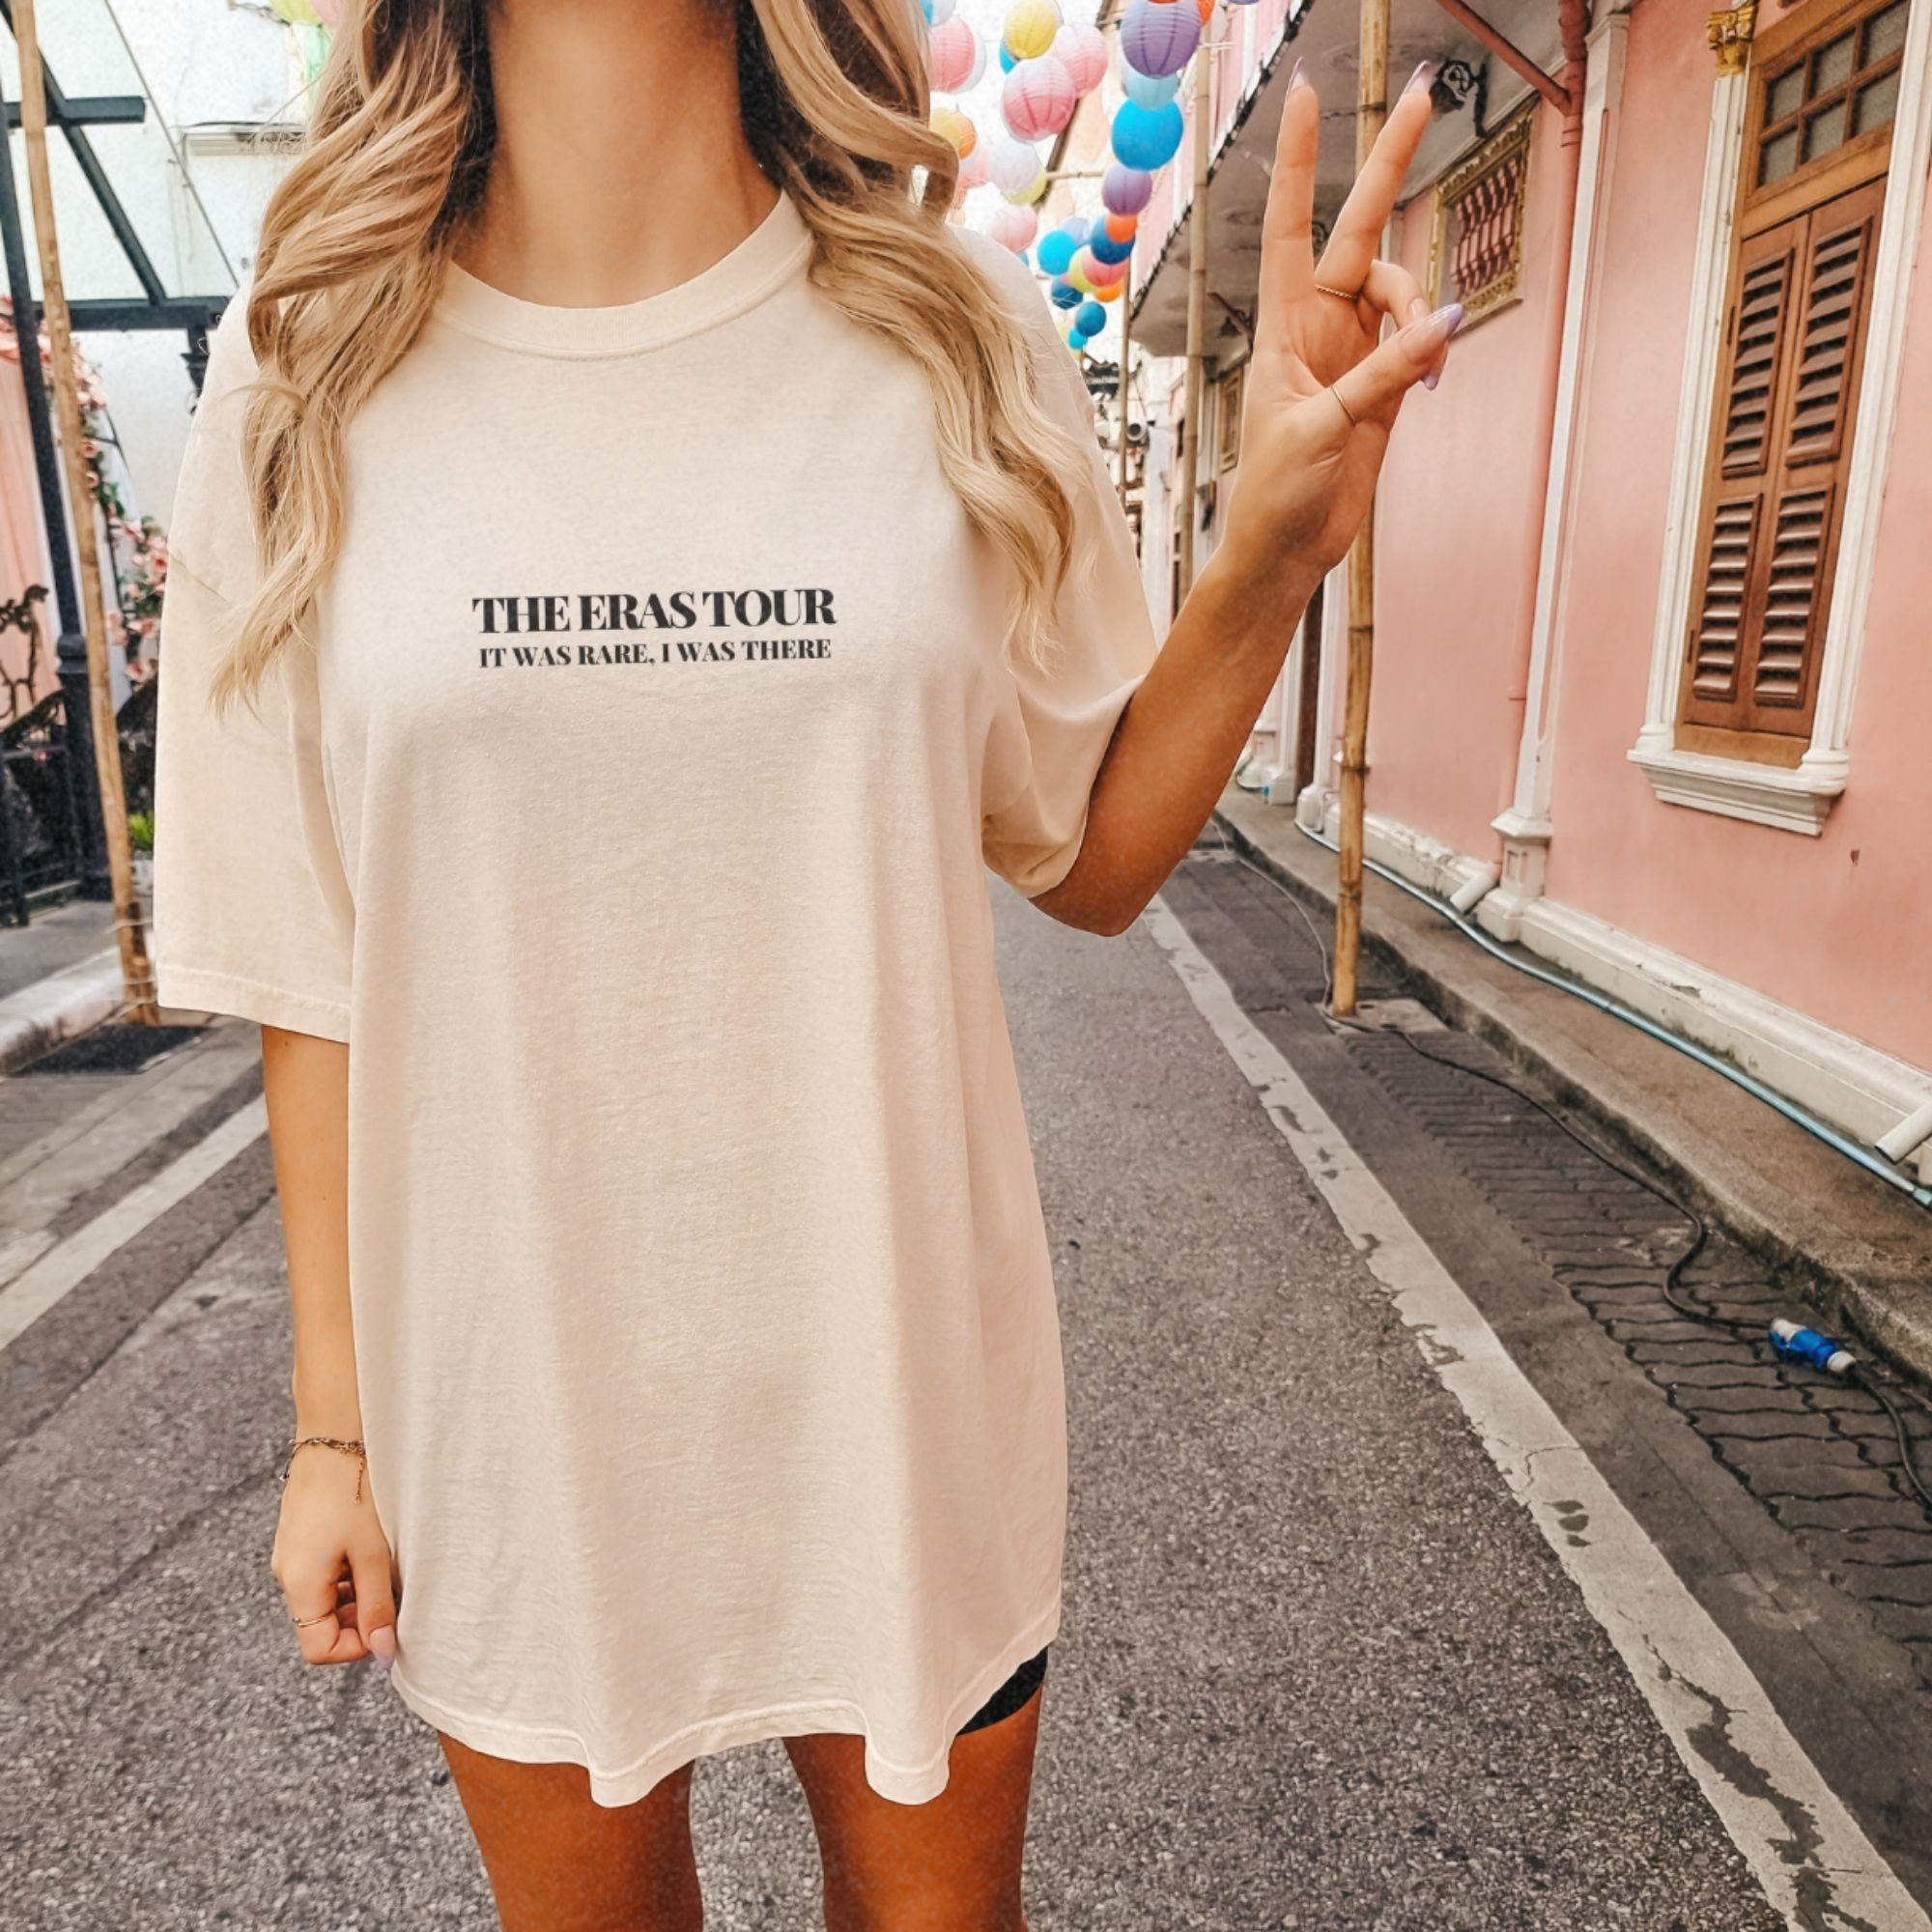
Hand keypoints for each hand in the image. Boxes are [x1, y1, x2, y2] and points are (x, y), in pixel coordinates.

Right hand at [271, 1439, 398, 1668]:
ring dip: (357, 1595)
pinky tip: (372, 1548)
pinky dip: (349, 1572)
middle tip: (393, 1595)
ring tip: (385, 1566)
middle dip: (358, 1620)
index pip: (318, 1648)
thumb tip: (382, 1653)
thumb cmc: (355, 1490)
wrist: (335, 1435)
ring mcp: (291, 1553)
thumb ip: (377, 1606)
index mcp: (299, 1583)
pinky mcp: (301, 1536)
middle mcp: (287, 1573)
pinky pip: (323, 1572)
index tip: (387, 1626)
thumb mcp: (374, 1553)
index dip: (356, 1647)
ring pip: (325, 1598)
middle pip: (320, 1624)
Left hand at [1219, 60, 1463, 585]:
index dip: (1299, 161)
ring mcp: (1354, 349)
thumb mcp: (1324, 429)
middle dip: (1390, 162)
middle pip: (1361, 228)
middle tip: (1421, 91)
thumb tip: (1443, 322)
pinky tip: (1435, 370)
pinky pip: (1421, 337)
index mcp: (1282, 326)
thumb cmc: (1277, 492)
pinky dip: (1432, 346)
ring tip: (1425, 358)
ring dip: (1421, 309)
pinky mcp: (1384, 382)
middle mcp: (1318, 325)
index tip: (1306, 96)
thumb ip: (1383, 374)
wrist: (1288, 549)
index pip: (1293, 225)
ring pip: (1403, 289)